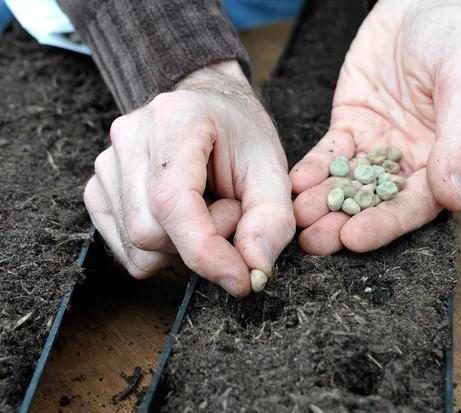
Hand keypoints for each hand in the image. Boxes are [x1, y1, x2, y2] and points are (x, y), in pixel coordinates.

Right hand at [84, 61, 294, 296]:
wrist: (210, 108)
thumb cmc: (242, 136)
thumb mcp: (272, 170)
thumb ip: (271, 220)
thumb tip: (254, 270)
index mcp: (173, 120)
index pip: (171, 203)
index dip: (205, 252)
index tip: (241, 279)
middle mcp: (128, 138)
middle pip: (150, 234)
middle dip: (202, 242)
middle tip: (232, 212)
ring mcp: (106, 165)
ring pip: (137, 248)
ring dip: (183, 247)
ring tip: (208, 209)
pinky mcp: (98, 190)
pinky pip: (127, 251)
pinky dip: (163, 250)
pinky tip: (183, 219)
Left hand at [290, 0, 460, 254]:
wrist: (424, 2)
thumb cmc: (457, 40)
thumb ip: (460, 140)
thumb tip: (454, 198)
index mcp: (444, 160)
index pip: (414, 204)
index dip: (386, 225)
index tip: (355, 239)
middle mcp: (409, 162)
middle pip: (375, 203)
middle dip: (344, 223)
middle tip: (314, 241)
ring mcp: (377, 146)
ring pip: (348, 183)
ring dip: (322, 202)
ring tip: (295, 217)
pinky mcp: (351, 126)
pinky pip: (329, 154)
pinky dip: (312, 169)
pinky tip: (294, 182)